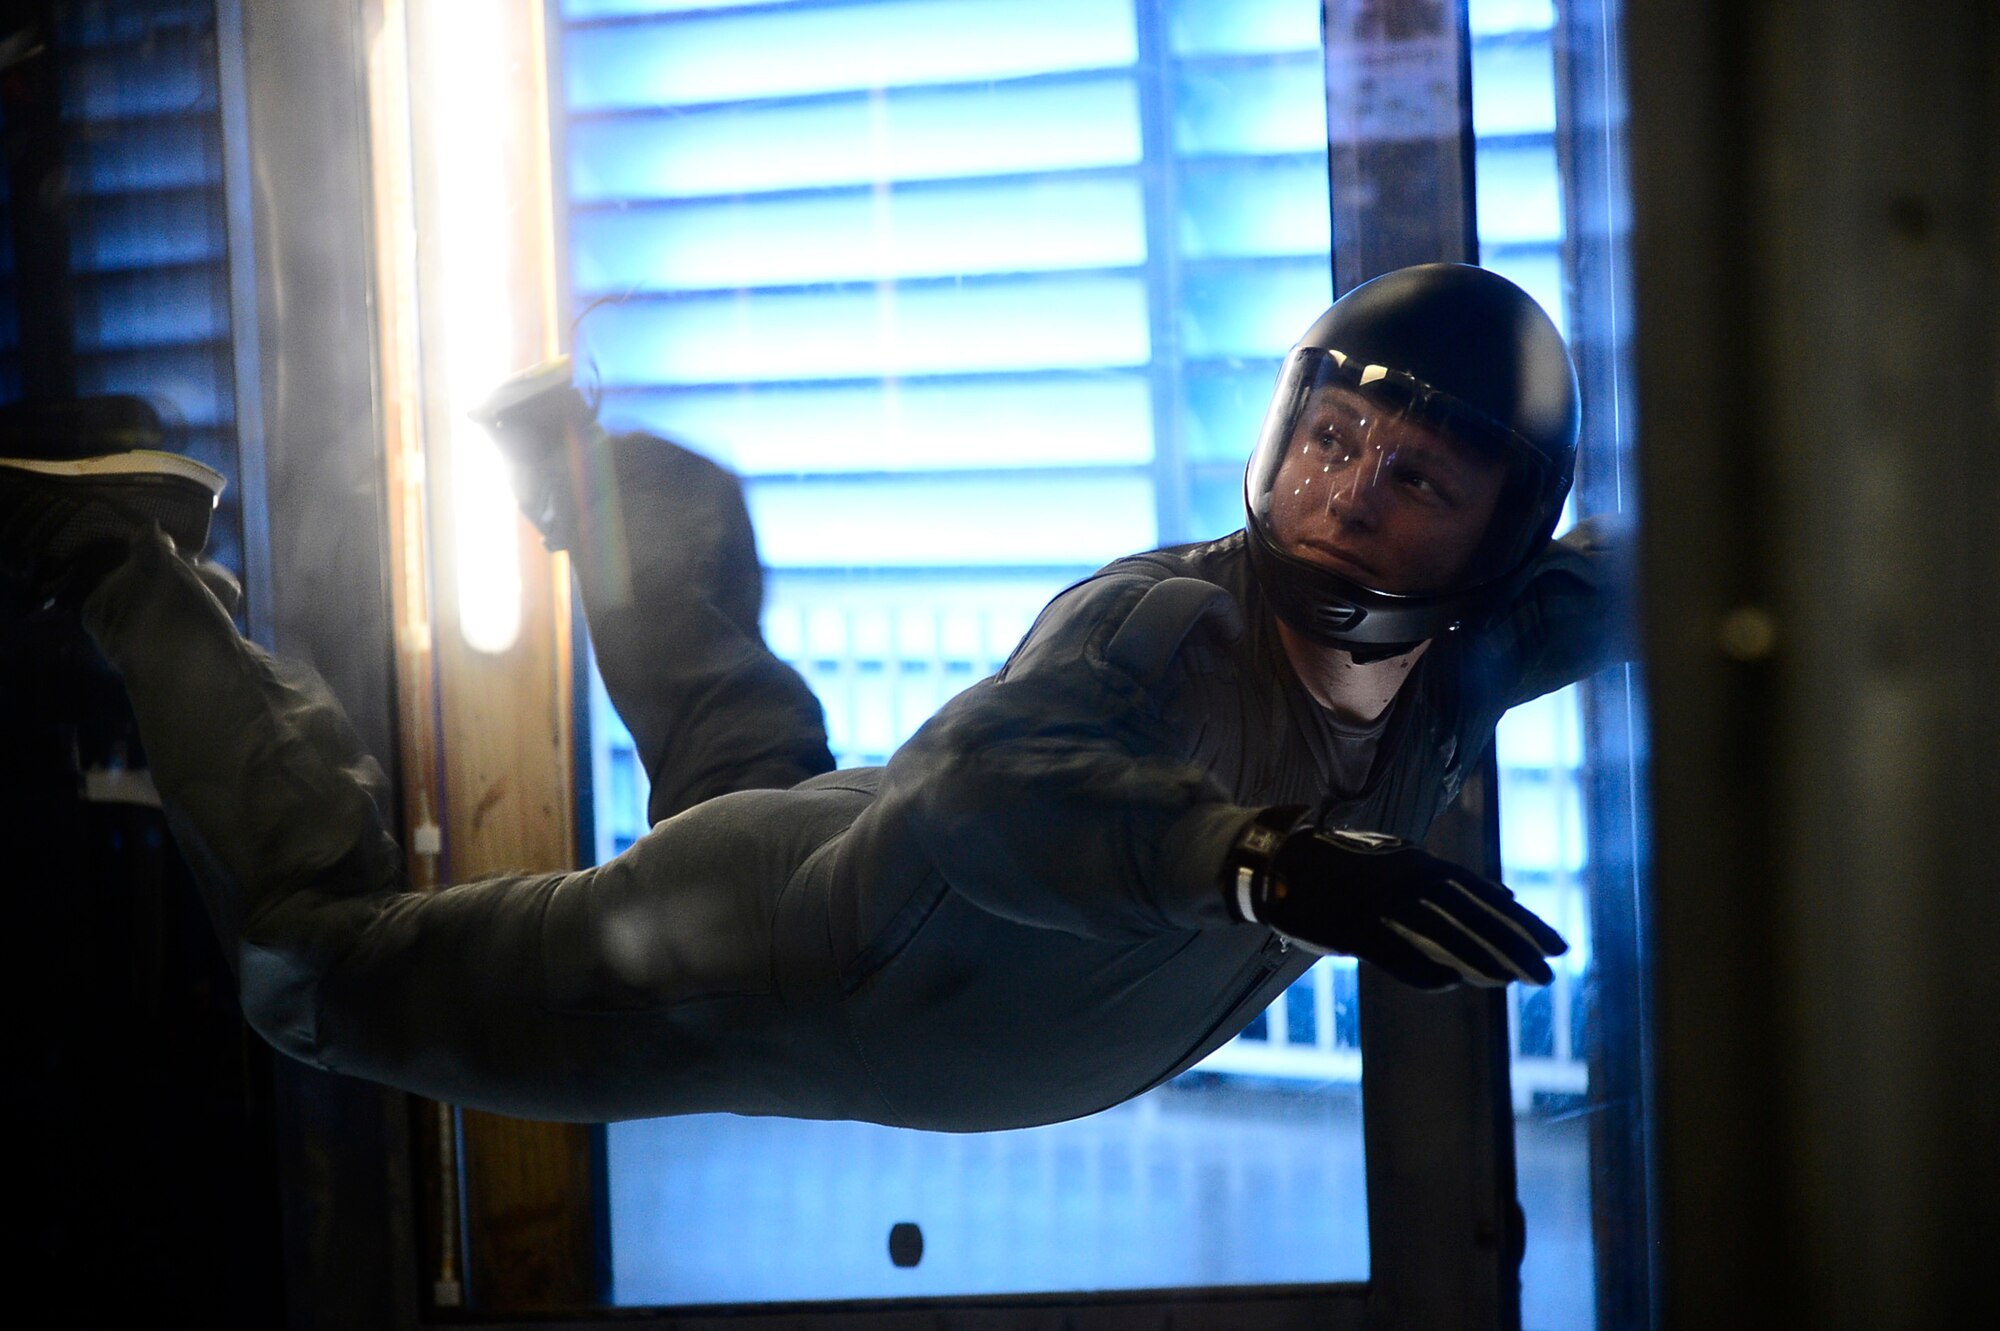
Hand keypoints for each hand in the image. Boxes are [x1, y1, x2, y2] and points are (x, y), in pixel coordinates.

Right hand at [1234, 813, 1566, 989]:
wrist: (1278, 862)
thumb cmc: (1347, 866)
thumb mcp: (1405, 861)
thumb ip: (1455, 881)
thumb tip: (1509, 892)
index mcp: (1421, 861)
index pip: (1486, 895)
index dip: (1524, 922)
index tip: (1559, 947)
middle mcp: (1406, 876)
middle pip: (1473, 915)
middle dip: (1514, 945)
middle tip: (1549, 974)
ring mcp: (1378, 900)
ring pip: (1441, 933)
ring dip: (1480, 959)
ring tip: (1512, 982)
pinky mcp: (1350, 924)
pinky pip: (1395, 951)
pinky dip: (1424, 968)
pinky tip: (1451, 984)